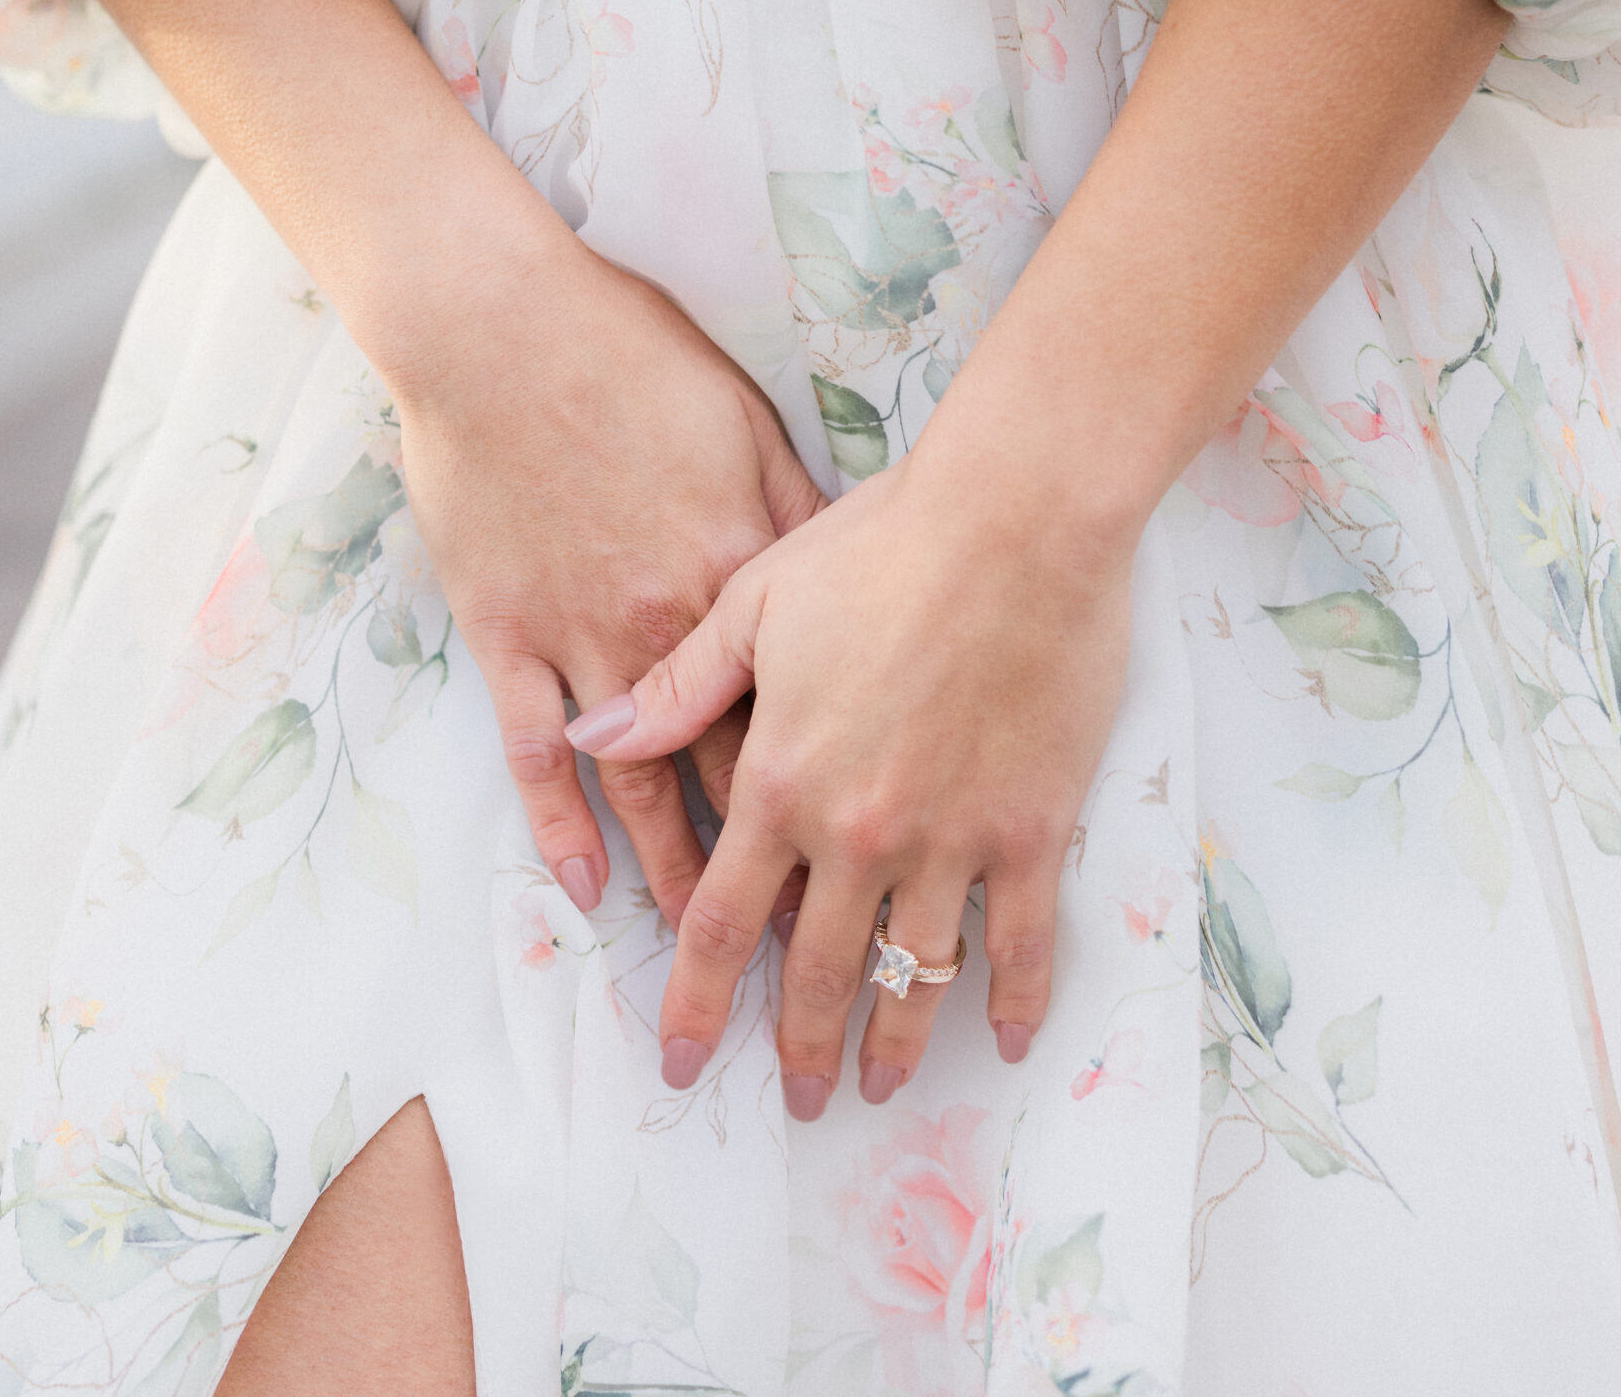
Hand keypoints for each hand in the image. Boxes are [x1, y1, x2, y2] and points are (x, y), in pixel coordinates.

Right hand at [392, 229, 824, 928]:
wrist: (498, 326)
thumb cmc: (628, 354)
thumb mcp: (746, 422)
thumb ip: (798, 511)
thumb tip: (857, 575)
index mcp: (740, 573)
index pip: (805, 706)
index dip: (842, 786)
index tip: (879, 851)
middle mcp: (669, 625)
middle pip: (734, 767)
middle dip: (775, 863)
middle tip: (811, 947)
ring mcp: (582, 636)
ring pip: (643, 783)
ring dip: (676, 873)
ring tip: (708, 951)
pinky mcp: (507, 632)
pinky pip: (539, 752)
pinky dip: (560, 826)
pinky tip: (583, 891)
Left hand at [566, 456, 1134, 1113]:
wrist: (1015, 519)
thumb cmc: (880, 542)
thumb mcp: (754, 602)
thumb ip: (676, 687)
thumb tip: (590, 734)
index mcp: (780, 780)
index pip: (722, 921)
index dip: (700, 1001)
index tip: (682, 1059)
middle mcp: (858, 831)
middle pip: (818, 970)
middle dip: (802, 1047)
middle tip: (800, 1101)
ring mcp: (950, 838)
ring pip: (915, 973)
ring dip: (896, 1043)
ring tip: (883, 1086)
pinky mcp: (1030, 828)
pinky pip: (1020, 941)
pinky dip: (1012, 1000)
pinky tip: (1006, 1038)